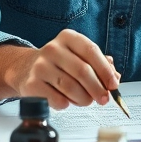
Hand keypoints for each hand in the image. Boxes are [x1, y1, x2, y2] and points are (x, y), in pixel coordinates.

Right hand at [0, 29, 119, 108]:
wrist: (25, 68)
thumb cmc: (59, 64)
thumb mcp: (78, 56)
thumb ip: (99, 65)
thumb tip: (115, 78)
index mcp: (68, 37)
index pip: (91, 51)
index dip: (105, 70)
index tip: (114, 84)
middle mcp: (52, 49)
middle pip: (82, 71)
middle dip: (97, 88)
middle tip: (104, 99)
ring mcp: (40, 66)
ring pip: (70, 87)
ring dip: (84, 98)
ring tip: (86, 101)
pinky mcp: (31, 84)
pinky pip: (57, 99)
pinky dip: (67, 104)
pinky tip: (67, 101)